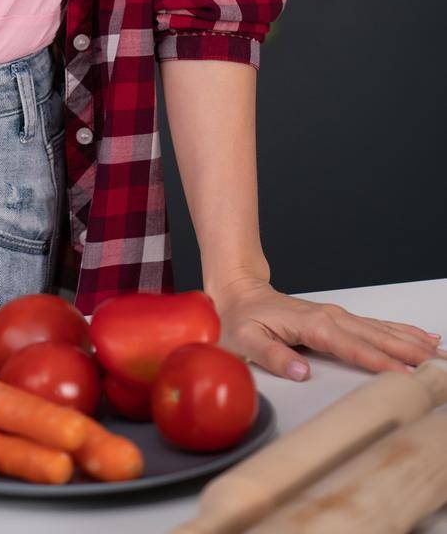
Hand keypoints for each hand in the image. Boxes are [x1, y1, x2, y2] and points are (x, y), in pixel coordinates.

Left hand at [209, 274, 445, 381]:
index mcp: (312, 325)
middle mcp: (330, 317)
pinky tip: (421, 336)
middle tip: (438, 364)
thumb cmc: (239, 318)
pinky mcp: (337, 319)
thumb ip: (271, 355)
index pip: (351, 346)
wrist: (237, 291)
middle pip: (376, 336)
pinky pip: (375, 325)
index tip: (405, 373)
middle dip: (409, 351)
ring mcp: (336, 316)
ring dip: (411, 341)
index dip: (379, 360)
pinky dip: (400, 330)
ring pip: (381, 329)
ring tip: (439, 352)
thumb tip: (300, 371)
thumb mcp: (244, 340)